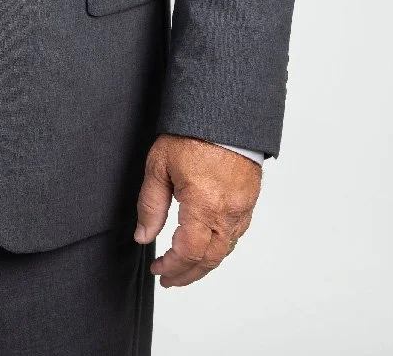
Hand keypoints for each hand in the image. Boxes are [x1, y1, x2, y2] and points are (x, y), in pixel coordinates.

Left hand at [134, 134, 261, 286]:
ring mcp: (242, 208)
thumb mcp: (159, 164)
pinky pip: (236, 235)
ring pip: (225, 251)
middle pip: (209, 260)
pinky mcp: (249, 201)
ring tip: (185, 269)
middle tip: (169, 279)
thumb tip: (143, 236)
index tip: (157, 269)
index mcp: (203, 205)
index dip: (171, 266)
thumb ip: (150, 204)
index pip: (187, 252)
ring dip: (205, 264)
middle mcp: (227, 212)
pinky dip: (220, 248)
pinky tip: (207, 247)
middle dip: (188, 274)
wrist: (225, 112)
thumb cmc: (193, 132)